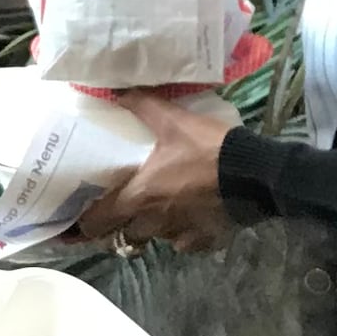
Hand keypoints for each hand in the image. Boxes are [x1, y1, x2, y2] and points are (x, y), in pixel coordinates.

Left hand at [72, 90, 234, 252]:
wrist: (254, 173)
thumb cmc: (207, 149)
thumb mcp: (173, 120)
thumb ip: (142, 106)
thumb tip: (115, 93)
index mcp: (139, 197)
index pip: (97, 223)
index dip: (86, 222)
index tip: (82, 216)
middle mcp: (154, 223)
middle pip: (123, 236)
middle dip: (119, 227)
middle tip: (121, 211)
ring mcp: (180, 235)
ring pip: (155, 238)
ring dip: (153, 228)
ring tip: (159, 209)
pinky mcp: (204, 241)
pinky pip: (185, 242)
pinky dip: (183, 234)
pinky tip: (189, 218)